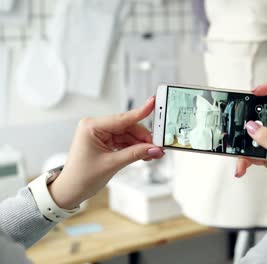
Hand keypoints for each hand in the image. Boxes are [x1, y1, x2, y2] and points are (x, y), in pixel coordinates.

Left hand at [48, 97, 164, 208]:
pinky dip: (134, 148)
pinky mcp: (104, 141)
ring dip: (140, 144)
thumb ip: (135, 154)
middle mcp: (96, 127)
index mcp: (92, 126)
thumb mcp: (112, 164)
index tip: (153, 103)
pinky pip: (124, 141)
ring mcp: (100, 134)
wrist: (70, 191)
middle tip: (157, 147)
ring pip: (128, 135)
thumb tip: (154, 148)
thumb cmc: (82, 177)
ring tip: (152, 154)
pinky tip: (144, 154)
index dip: (141, 112)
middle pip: (128, 127)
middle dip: (143, 138)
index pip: (122, 118)